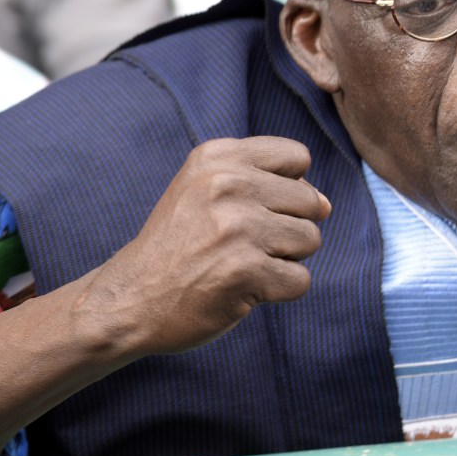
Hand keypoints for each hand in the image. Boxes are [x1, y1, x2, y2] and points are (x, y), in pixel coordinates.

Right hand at [76, 136, 329, 356]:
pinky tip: (243, 289)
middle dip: (289, 227)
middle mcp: (227, 185)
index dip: (288, 187)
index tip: (253, 207)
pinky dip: (280, 291)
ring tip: (242, 263)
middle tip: (244, 243)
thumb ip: (268, 182)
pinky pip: (300, 280)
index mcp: (218, 157)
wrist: (129, 299)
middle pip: (311, 201)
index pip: (298, 157)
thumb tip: (327, 204)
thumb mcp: (206, 189)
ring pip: (311, 240)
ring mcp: (237, 228)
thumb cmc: (180, 243)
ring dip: (285, 259)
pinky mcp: (245, 270)